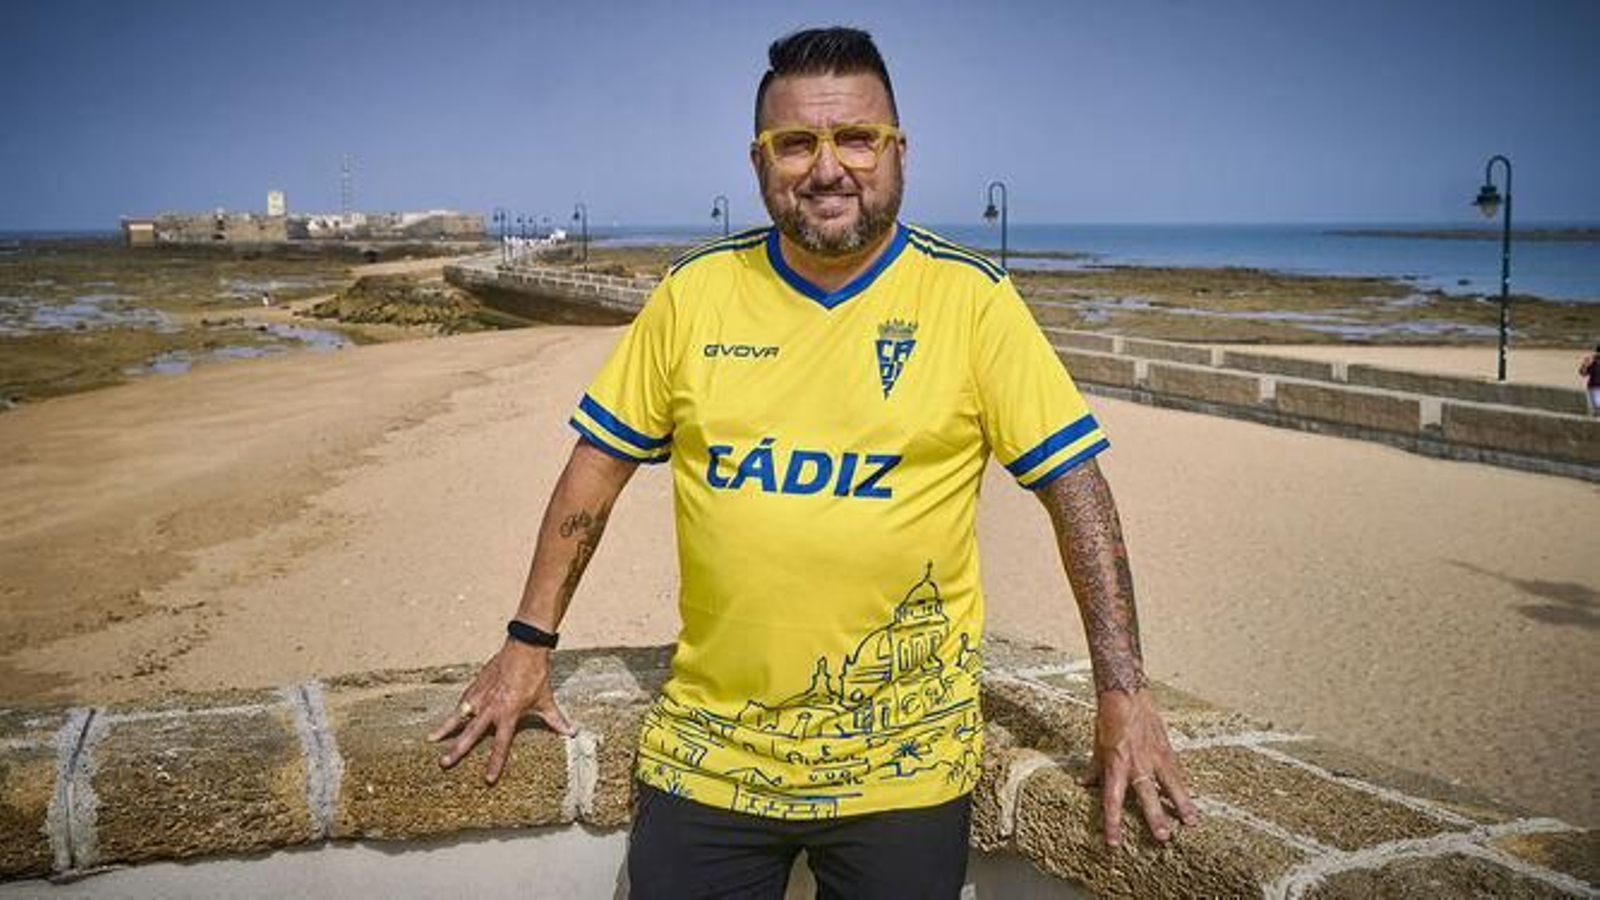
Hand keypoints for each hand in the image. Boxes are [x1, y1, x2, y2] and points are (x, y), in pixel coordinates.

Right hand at [428, 641, 575, 783]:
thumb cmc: (536, 675)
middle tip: (444, 764)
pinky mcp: (476, 685)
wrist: (525, 648)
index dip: (495, 763)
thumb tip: (572, 732)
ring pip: (460, 715)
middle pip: (471, 733)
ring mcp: (481, 695)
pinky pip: (463, 701)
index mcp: (509, 714)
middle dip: (458, 750)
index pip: (501, 744)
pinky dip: (455, 711)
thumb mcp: (546, 699)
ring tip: (431, 740)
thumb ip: (555, 719)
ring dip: (446, 728)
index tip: (488, 779)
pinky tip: (447, 719)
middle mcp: (491, 707)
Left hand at [1079, 687, 1199, 845]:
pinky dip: (1183, 787)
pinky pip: (1176, 772)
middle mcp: (1137, 763)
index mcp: (1115, 764)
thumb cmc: (1108, 719)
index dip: (1113, 822)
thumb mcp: (1096, 745)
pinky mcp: (1167, 748)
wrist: (1125, 693)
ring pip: (1170, 784)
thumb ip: (1094, 768)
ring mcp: (1154, 756)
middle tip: (1163, 837)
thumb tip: (1085, 785)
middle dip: (1155, 817)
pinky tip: (1191, 802)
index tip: (1115, 842)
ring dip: (1181, 804)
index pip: (1112, 800)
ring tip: (1191, 823)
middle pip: (1146, 795)